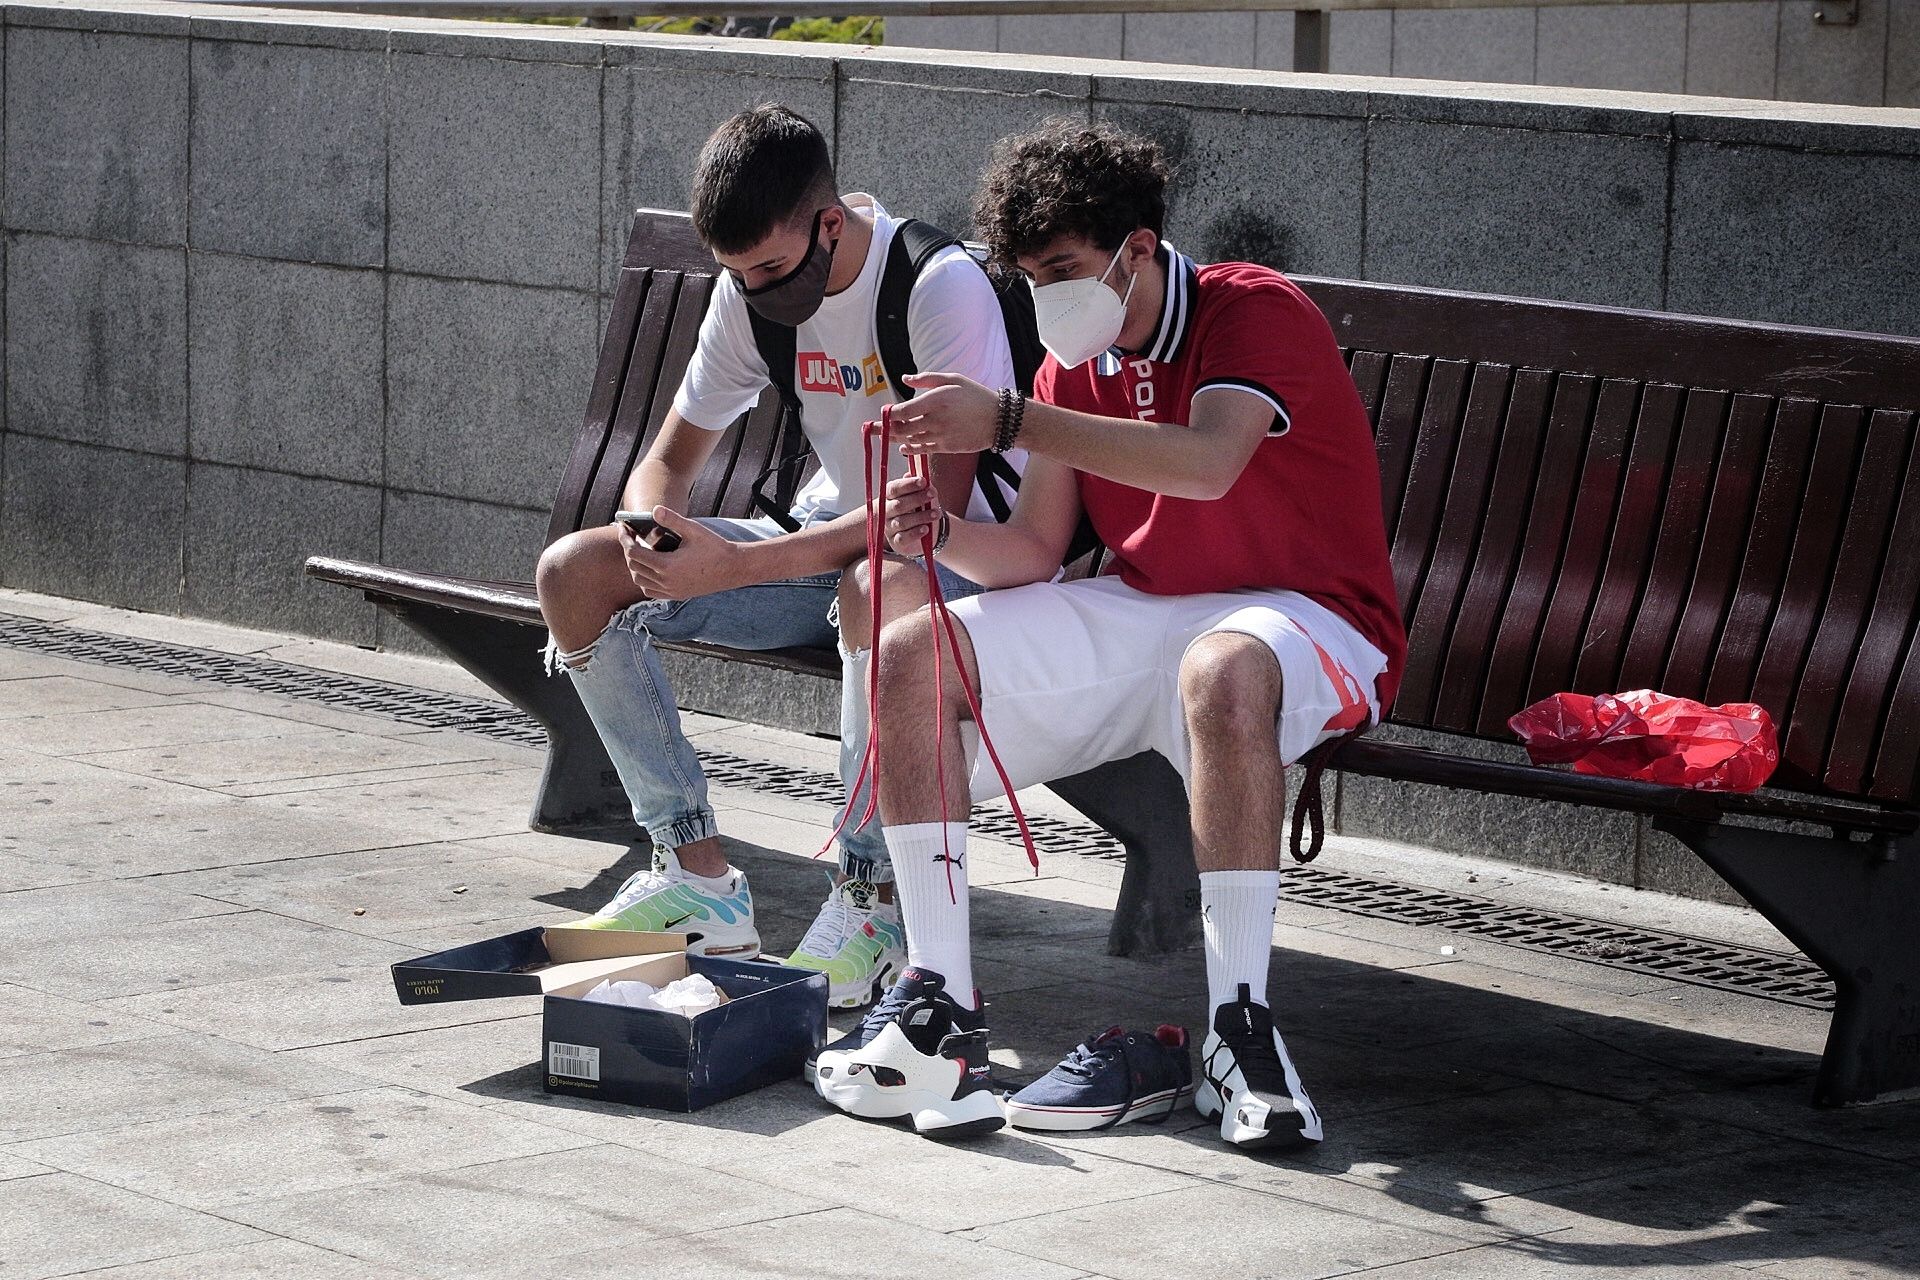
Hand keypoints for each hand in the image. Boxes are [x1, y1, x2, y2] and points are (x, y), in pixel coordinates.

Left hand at [621, 507, 746, 600]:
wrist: (733, 568)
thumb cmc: (715, 547)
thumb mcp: (694, 530)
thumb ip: (673, 520)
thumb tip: (654, 509)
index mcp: (667, 565)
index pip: (633, 553)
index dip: (625, 539)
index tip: (623, 528)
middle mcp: (666, 582)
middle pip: (633, 567)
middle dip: (628, 550)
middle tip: (629, 536)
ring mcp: (671, 591)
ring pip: (639, 581)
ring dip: (634, 566)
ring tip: (638, 550)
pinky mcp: (676, 595)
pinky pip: (650, 591)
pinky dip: (644, 580)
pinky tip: (648, 568)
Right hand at [883, 473, 941, 556]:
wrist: (927, 529)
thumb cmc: (921, 507)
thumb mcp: (922, 494)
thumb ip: (921, 485)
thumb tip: (920, 475)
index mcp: (889, 496)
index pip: (893, 488)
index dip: (908, 484)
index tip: (923, 481)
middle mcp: (886, 511)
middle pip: (898, 505)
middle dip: (916, 499)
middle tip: (932, 494)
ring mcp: (889, 527)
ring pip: (902, 522)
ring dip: (920, 516)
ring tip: (936, 513)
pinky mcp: (896, 542)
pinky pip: (903, 538)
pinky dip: (915, 533)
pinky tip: (926, 529)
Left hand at [890, 372, 997, 456]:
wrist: (999, 419)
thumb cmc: (975, 396)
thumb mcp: (953, 379)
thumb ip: (927, 380)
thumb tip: (905, 379)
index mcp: (936, 400)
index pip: (904, 411)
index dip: (890, 414)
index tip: (884, 412)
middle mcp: (936, 419)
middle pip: (902, 428)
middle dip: (884, 428)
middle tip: (870, 428)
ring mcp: (941, 435)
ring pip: (911, 440)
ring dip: (896, 439)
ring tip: (884, 436)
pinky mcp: (947, 447)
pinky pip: (923, 450)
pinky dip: (911, 449)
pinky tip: (904, 447)